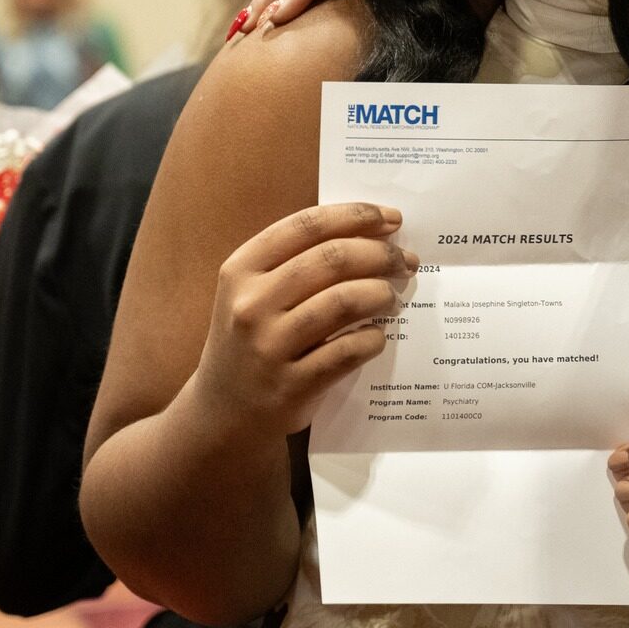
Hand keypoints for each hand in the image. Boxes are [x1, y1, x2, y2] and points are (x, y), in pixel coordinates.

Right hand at [190, 202, 416, 436]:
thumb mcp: (255, 292)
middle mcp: (250, 304)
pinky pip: (349, 351)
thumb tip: (376, 233)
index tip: (392, 219)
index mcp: (242, 269)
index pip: (307, 226)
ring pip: (344, 301)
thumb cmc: (252, 339)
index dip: (356, 216)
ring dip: (382, 293)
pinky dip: (373, 339)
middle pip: (333, 259)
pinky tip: (377, 336)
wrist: (222, 411)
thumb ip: (300, 261)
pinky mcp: (291, 385)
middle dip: (381, 254)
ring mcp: (269, 347)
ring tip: (393, 297)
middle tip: (406, 262)